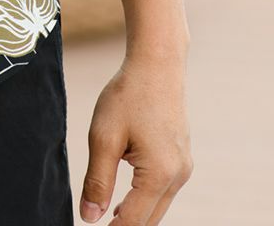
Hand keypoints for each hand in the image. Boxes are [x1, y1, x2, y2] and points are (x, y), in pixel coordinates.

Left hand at [79, 55, 193, 224]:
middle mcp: (178, 176)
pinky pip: (164, 190)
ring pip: (158, 206)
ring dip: (135, 214)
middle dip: (126, 225)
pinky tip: (125, 196)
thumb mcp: (104, 136)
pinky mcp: (181, 157)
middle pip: (150, 220)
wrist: (157, 63)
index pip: (134, 222)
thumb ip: (98, 180)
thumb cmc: (128, 95)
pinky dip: (145, 199)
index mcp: (159, 175)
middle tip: (100, 224)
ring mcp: (183, 167)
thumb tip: (90, 217)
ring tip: (109, 216)